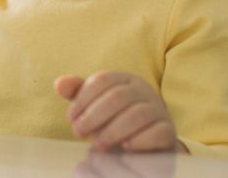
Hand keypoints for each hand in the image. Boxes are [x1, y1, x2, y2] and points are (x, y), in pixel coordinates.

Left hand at [55, 71, 183, 152]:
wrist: (145, 139)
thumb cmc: (113, 117)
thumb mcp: (93, 103)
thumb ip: (77, 93)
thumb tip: (59, 84)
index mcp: (123, 78)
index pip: (102, 80)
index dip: (83, 98)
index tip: (71, 117)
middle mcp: (143, 90)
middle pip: (118, 97)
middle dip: (94, 116)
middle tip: (78, 132)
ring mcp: (158, 109)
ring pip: (137, 115)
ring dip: (113, 131)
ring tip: (97, 144)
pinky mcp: (168, 130)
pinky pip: (158, 132)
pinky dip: (140, 140)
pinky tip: (124, 147)